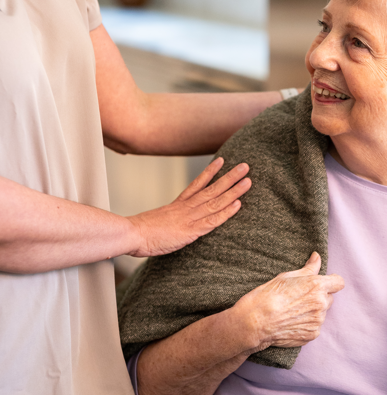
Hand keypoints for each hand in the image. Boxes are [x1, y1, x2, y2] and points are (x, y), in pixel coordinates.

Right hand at [127, 158, 250, 256]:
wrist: (131, 234)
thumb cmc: (137, 232)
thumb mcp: (154, 222)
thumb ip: (165, 221)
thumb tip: (167, 225)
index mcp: (177, 205)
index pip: (197, 184)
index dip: (210, 173)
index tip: (221, 161)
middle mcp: (185, 207)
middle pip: (212, 189)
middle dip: (230, 177)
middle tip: (245, 166)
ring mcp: (189, 218)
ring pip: (216, 201)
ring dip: (234, 190)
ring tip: (248, 180)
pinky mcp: (190, 230)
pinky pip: (212, 220)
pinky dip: (226, 212)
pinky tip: (238, 204)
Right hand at [235, 252, 344, 349]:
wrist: (255, 322)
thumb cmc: (268, 295)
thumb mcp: (287, 277)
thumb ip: (308, 268)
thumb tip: (317, 257)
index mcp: (317, 286)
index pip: (338, 282)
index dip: (331, 282)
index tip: (322, 283)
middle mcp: (321, 304)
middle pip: (329, 298)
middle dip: (319, 297)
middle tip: (299, 298)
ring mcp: (318, 321)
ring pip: (321, 313)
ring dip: (312, 311)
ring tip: (292, 311)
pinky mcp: (312, 334)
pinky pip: (314, 327)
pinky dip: (306, 324)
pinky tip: (291, 322)